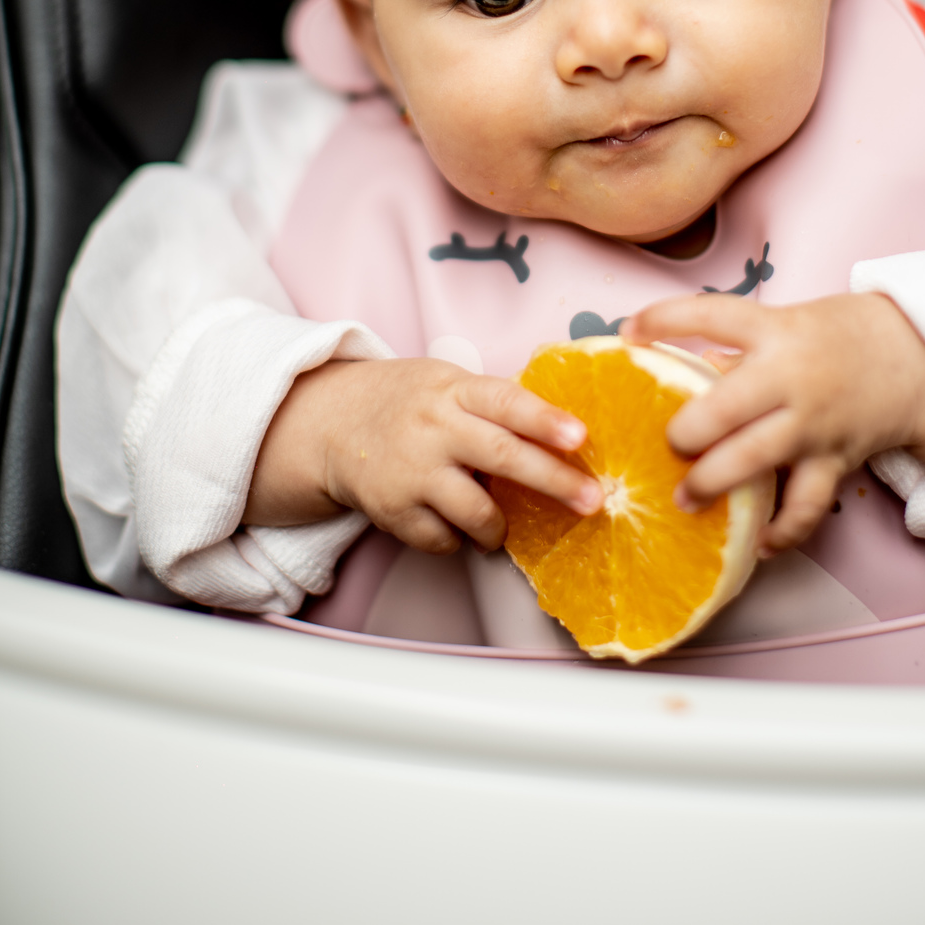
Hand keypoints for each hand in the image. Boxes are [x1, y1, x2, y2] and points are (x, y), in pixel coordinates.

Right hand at [243, 355, 601, 551]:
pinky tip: (452, 522)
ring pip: (476, 511)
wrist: (333, 423)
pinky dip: (458, 538)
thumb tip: (564, 434)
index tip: (580, 437)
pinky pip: (444, 540)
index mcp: (454, 392)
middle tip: (592, 501)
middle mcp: (435, 429)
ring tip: (500, 526)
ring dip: (499, 526)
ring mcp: (412, 472)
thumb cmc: (410, 403)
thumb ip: (495, 404)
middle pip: (503, 456)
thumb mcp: (448, 384)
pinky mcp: (393, 511)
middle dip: (554, 482)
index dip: (545, 420)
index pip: (507, 402)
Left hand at [621, 293, 924, 553]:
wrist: (916, 357)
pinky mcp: (834, 459)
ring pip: (754, 460)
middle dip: (685, 432)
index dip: (664, 319)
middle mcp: (791, 377)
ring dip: (713, 483)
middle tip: (668, 444)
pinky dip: (783, 530)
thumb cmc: (837, 337)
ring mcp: (813, 423)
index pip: (711, 315)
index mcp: (774, 332)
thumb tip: (684, 376)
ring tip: (684, 499)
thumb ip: (739, 350)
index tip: (629, 330)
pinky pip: (806, 505)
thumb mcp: (788, 324)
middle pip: (724, 408)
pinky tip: (759, 544)